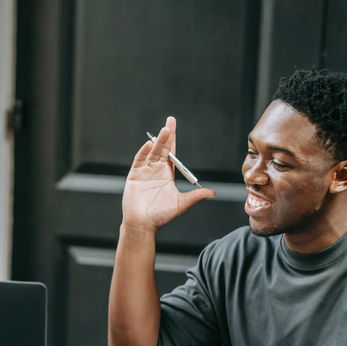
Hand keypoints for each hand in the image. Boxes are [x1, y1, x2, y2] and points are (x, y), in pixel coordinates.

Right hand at [122, 116, 214, 231]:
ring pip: (152, 152)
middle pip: (162, 148)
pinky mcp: (134, 176)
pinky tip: (149, 145)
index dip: (173, 140)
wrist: (143, 224)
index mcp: (167, 174)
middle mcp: (156, 170)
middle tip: (170, 121)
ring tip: (164, 131)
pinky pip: (139, 161)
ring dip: (158, 141)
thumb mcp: (181, 204)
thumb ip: (195, 196)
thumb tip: (212, 192)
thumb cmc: (161, 216)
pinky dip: (144, 152)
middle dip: (166, 135)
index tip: (174, 127)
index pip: (172, 153)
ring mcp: (144, 172)